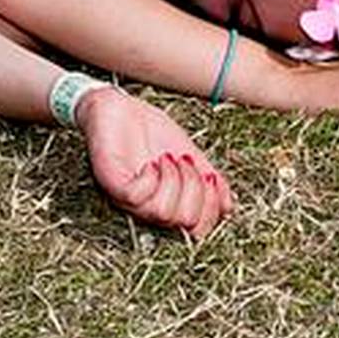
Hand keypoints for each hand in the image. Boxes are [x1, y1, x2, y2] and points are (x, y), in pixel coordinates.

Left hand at [77, 87, 233, 239]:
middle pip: (184, 222)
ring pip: (162, 212)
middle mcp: (146, 209)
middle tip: (185, 161)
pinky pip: (136, 196)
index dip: (212, 207)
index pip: (197, 230)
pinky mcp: (110, 181)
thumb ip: (209, 181)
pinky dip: (152, 179)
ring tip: (169, 157)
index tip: (212, 177)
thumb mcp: (189, 155)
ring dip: (175, 180)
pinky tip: (152, 162)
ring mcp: (126, 199)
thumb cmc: (150, 133)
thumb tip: (229, 207)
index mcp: (168, 206)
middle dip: (195, 189)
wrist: (119, 107)